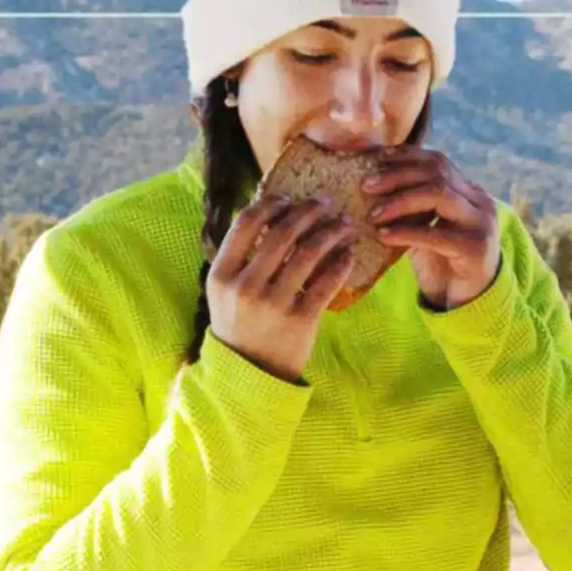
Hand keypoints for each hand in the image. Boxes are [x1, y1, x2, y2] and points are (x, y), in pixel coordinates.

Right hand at [207, 194, 356, 382]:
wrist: (250, 373)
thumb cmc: (240, 322)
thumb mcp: (224, 289)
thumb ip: (238, 254)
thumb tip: (267, 207)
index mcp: (222, 274)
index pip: (246, 222)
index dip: (271, 203)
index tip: (289, 197)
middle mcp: (245, 287)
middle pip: (282, 231)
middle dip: (309, 210)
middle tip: (326, 203)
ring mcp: (274, 304)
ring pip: (309, 252)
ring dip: (331, 231)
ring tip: (343, 224)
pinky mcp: (301, 320)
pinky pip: (328, 281)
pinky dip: (342, 261)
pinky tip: (348, 253)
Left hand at [363, 148, 500, 310]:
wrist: (466, 300)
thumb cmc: (441, 262)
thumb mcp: (428, 226)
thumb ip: (415, 204)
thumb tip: (374, 181)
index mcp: (470, 192)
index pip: (439, 162)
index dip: (407, 157)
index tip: (377, 158)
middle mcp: (480, 203)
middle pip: (437, 174)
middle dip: (398, 176)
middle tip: (366, 186)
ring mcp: (481, 224)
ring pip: (438, 195)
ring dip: (400, 201)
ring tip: (373, 213)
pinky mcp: (474, 249)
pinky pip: (434, 234)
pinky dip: (405, 232)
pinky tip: (383, 236)